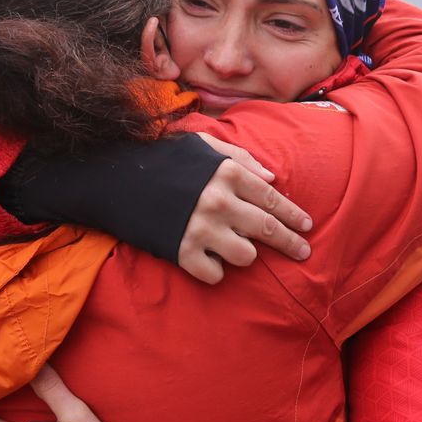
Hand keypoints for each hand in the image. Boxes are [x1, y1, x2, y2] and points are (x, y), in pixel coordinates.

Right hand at [177, 135, 312, 284]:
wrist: (115, 178)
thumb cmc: (162, 159)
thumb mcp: (202, 146)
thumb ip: (240, 159)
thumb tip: (272, 177)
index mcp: (228, 174)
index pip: (273, 200)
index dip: (294, 215)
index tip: (307, 226)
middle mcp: (219, 202)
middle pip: (268, 230)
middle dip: (291, 243)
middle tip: (303, 252)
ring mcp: (200, 229)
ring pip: (246, 256)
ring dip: (246, 254)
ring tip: (235, 248)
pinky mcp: (181, 252)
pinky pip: (215, 274)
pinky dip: (216, 271)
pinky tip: (209, 261)